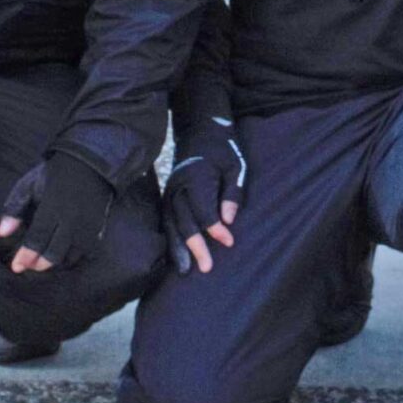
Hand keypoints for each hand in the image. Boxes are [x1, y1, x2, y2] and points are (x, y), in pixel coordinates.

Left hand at [0, 153, 114, 273]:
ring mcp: (87, 225)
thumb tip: (2, 233)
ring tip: (44, 261)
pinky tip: (62, 256)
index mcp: (52, 206)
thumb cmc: (54, 174)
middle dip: (39, 264)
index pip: (37, 238)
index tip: (16, 266)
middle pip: (55, 252)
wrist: (89, 163)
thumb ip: (14, 209)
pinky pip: (86, 252)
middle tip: (29, 266)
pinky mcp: (98, 228)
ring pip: (71, 256)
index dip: (26, 256)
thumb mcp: (29, 185)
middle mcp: (71, 219)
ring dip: (56, 263)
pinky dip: (72, 258)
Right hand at [164, 116, 245, 274]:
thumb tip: (228, 221)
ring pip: (170, 223)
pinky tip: (175, 255)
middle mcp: (178, 185)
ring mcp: (170, 191)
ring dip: (177, 248)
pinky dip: (169, 239)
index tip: (229, 242)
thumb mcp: (236, 166)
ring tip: (184, 270)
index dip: (214, 227)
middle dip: (194, 245)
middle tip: (206, 268)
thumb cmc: (223, 151)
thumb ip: (233, 193)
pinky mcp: (168, 196)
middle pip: (184, 220)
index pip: (203, 208)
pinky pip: (166, 221)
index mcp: (196, 176)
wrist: (200, 132)